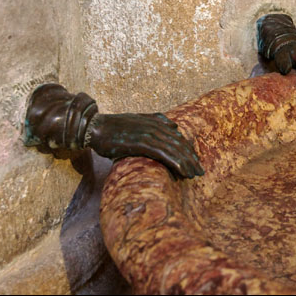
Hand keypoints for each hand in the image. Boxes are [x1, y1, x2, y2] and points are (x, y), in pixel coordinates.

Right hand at [86, 113, 203, 179]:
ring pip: (174, 150)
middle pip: (179, 144)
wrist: (95, 127)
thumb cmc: (115, 127)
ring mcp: (149, 134)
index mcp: (156, 122)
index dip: (188, 150)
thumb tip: (175, 125)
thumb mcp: (137, 120)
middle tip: (200, 172)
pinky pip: (164, 154)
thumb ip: (156, 120)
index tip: (195, 161)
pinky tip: (183, 172)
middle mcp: (155, 127)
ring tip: (194, 175)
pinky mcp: (142, 143)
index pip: (177, 137)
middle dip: (191, 159)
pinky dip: (176, 163)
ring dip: (186, 163)